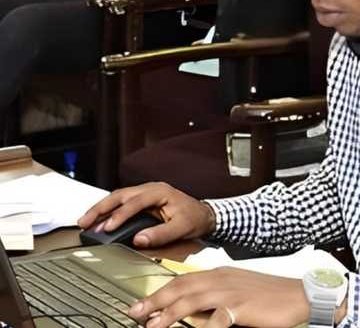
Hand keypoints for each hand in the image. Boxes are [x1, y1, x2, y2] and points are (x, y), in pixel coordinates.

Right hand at [77, 182, 214, 247]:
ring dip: (101, 209)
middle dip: (100, 208)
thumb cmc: (195, 219)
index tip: (108, 228)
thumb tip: (139, 240)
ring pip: (117, 197)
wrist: (205, 215)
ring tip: (85, 221)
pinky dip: (107, 211)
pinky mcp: (142, 200)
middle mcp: (150, 189)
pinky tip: (98, 220)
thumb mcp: (182, 228)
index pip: (135, 202)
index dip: (120, 215)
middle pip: (120, 195)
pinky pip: (121, 203)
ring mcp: (145, 193)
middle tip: (84, 221)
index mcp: (160, 192)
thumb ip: (161, 234)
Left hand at [128, 267, 310, 327]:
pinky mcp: (240, 307)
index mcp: (222, 274)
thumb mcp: (240, 292)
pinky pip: (214, 319)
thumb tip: (192, 312)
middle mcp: (223, 279)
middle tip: (135, 312)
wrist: (301, 295)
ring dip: (167, 314)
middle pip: (181, 287)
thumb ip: (216, 298)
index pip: (183, 280)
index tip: (142, 304)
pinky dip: (200, 327)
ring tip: (152, 325)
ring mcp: (231, 292)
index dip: (161, 292)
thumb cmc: (272, 296)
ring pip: (191, 300)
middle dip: (155, 300)